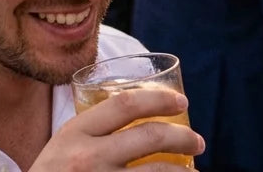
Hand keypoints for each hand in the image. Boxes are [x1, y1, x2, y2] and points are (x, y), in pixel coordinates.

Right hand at [30, 87, 203, 171]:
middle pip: (149, 137)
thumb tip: (137, 111)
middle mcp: (89, 158)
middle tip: (198, 139)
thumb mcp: (64, 143)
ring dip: (183, 171)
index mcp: (77, 131)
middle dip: (182, 136)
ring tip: (193, 170)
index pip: (125, 104)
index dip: (158, 99)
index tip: (180, 101)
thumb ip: (93, 129)